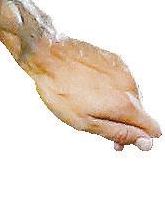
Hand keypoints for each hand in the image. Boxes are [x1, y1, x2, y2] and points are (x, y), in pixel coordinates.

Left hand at [22, 36, 159, 150]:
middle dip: (124, 123)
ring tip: (91, 106)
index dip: (140, 139)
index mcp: (125, 105)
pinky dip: (111, 89)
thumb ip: (118, 133)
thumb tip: (147, 143)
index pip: (151, 128)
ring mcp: (124, 71)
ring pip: (130, 96)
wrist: (48, 56)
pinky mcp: (115, 60)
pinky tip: (92, 90)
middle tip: (99, 126)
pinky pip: (121, 81)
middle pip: (139, 113)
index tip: (121, 142)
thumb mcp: (86, 123)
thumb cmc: (61, 92)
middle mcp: (130, 86)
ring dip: (117, 105)